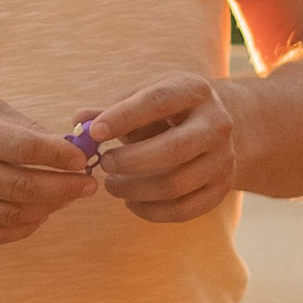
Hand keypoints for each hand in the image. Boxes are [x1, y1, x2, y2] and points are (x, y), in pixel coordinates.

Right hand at [0, 92, 99, 245]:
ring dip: (48, 209)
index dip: (63, 156)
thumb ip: (20, 127)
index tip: (83, 159)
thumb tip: (66, 147)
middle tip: (87, 185)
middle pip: (25, 186)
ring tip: (63, 198)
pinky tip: (36, 215)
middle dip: (65, 187)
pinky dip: (22, 228)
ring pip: (13, 214)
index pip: (27, 147)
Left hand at [86, 72, 239, 226]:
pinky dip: (150, 211)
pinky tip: (131, 202)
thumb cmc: (169, 112)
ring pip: (177, 185)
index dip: (124, 117)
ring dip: (135, 189)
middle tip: (103, 163)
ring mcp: (224, 159)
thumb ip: (112, 110)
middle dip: (130, 161)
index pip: (159, 101)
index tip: (94, 132)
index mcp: (194, 91)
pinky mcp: (221, 188)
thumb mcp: (145, 99)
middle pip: (174, 149)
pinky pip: (184, 210)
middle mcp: (216, 124)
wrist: (216, 129)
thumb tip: (79, 121)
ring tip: (112, 184)